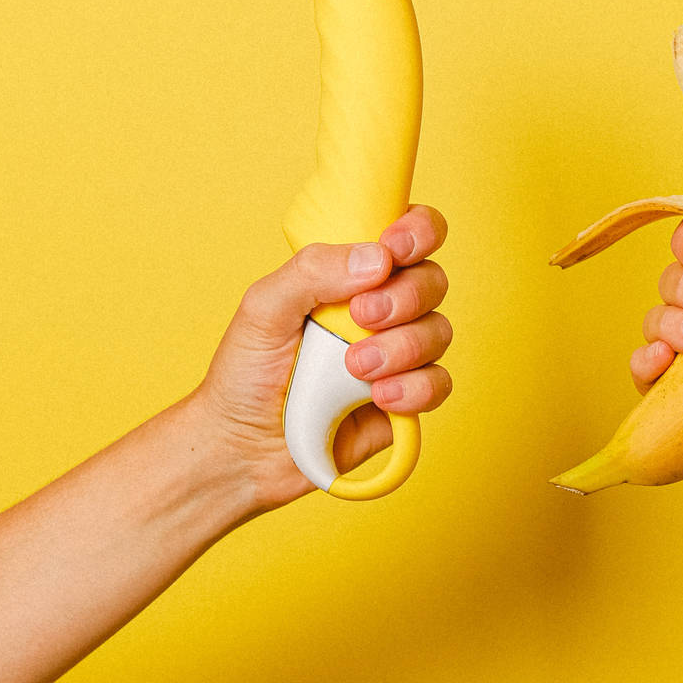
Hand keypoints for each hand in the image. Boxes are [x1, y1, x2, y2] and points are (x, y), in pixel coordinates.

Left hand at [193, 204, 451, 512]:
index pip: (407, 234)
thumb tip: (377, 259)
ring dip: (402, 348)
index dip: (417, 231)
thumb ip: (313, 271)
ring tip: (354, 370)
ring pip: (438, 332)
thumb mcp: (263, 309)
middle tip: (362, 317)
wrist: (243, 450)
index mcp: (350, 276)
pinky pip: (439, 384)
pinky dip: (415, 389)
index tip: (395, 249)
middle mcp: (382, 310)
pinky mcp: (406, 402)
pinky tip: (378, 399)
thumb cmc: (246, 375)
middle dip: (404, 298)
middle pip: (432, 281)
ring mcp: (397, 356)